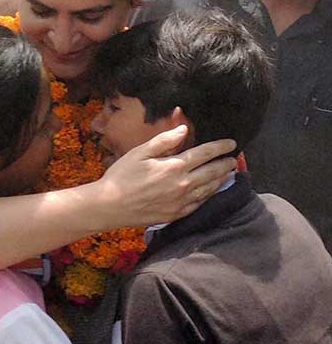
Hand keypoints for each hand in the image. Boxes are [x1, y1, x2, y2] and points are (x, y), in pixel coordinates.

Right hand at [98, 125, 236, 226]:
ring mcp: (181, 202)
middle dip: (225, 164)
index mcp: (174, 166)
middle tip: (234, 159)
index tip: (232, 143)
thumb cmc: (121, 176)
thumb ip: (164, 141)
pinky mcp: (175, 214)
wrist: (110, 206)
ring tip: (228, 173)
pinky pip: (198, 204)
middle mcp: (182, 185)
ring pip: (208, 189)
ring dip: (221, 180)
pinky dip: (209, 196)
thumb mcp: (140, 152)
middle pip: (212, 172)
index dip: (220, 147)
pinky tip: (211, 192)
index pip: (204, 154)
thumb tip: (184, 129)